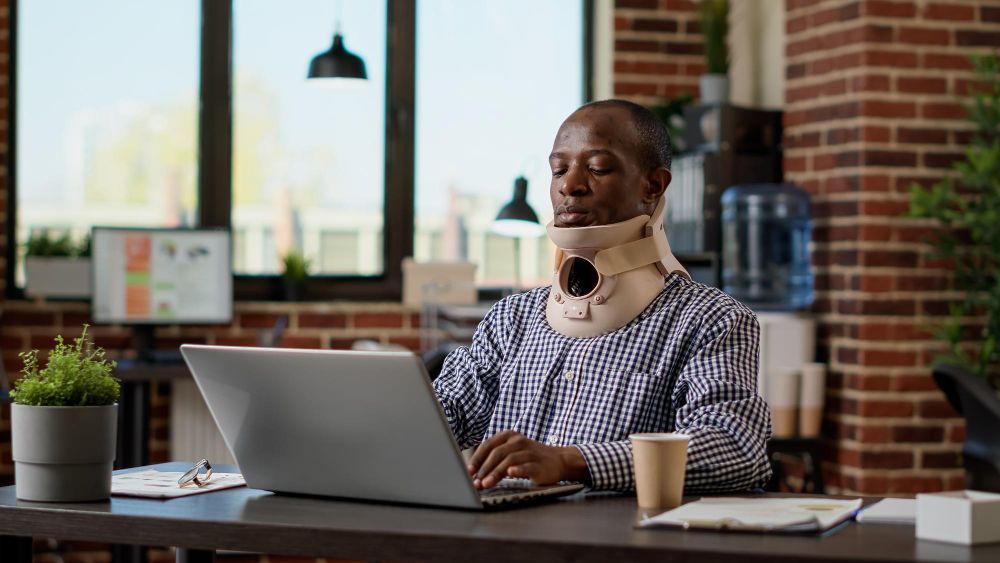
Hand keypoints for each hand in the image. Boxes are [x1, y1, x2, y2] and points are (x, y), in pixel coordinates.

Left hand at [467, 430, 587, 488]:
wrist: (558, 461)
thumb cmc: (529, 458)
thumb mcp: (511, 452)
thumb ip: (495, 459)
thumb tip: (474, 474)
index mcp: (509, 436)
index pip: (488, 445)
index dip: (477, 458)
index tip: (468, 471)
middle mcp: (518, 441)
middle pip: (497, 453)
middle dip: (484, 468)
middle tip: (476, 482)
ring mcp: (529, 452)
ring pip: (509, 460)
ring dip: (495, 473)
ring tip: (486, 484)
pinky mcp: (539, 464)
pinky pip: (526, 466)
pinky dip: (517, 470)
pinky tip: (510, 474)